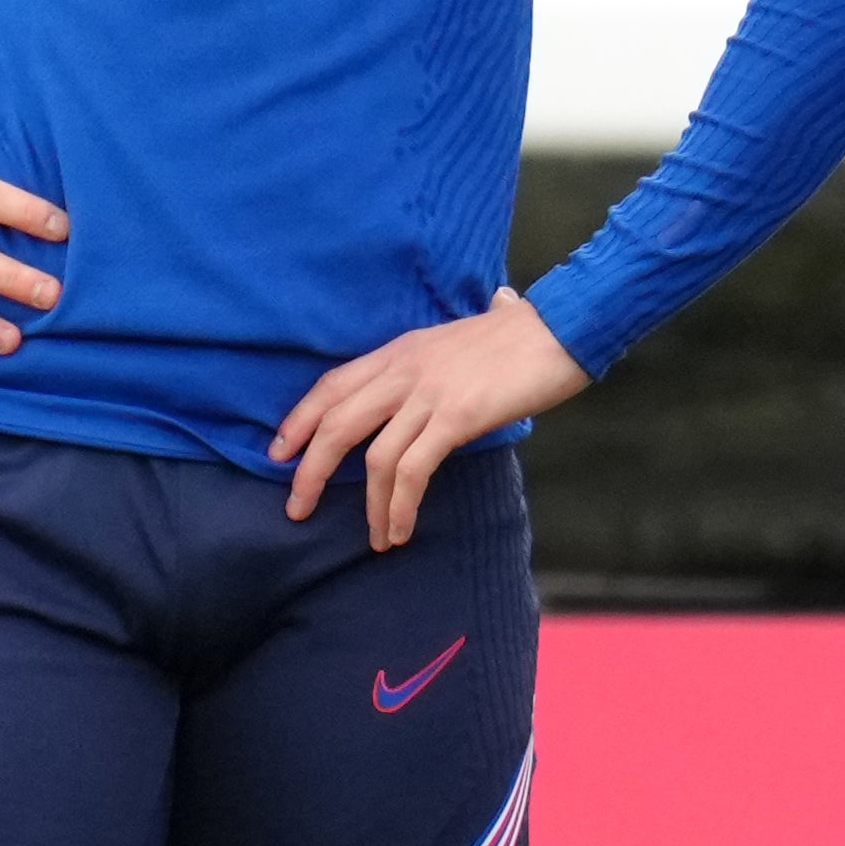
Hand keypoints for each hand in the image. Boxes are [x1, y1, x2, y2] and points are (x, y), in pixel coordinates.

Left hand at [269, 287, 593, 545]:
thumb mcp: (471, 330)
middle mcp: (404, 370)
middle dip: (310, 471)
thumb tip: (493, 306)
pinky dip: (400, 506)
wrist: (564, 326)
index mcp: (401, 350)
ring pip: (373, 456)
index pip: (332, 385)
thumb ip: (456, 340)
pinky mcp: (457, 417)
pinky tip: (401, 530)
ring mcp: (429, 394)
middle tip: (297, 508)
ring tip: (372, 539)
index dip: (299, 420)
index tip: (279, 452)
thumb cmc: (527, 332)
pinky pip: (414, 470)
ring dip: (367, 505)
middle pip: (336, 424)